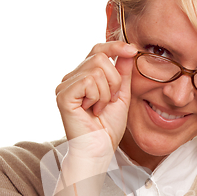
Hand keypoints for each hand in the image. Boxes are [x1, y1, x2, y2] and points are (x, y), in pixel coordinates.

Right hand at [55, 41, 136, 158]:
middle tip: (111, 100)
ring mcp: (65, 86)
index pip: (98, 49)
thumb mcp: (121, 95)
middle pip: (99, 57)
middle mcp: (72, 78)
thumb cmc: (108, 128)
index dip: (115, 46)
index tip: (133, 49)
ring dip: (106, 93)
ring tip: (99, 108)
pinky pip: (88, 82)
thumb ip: (123, 73)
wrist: (100, 149)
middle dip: (114, 80)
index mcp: (84, 76)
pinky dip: (97, 97)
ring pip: (95, 70)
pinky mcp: (63, 95)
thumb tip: (129, 49)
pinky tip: (92, 111)